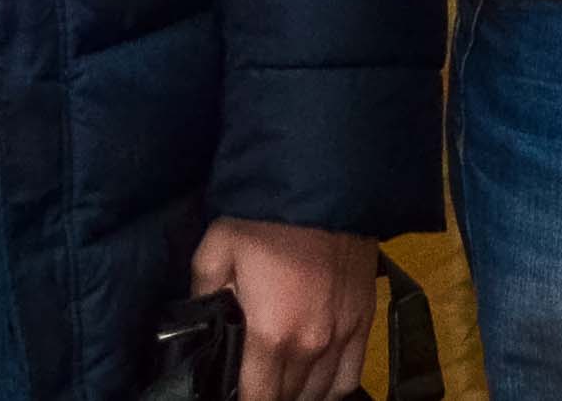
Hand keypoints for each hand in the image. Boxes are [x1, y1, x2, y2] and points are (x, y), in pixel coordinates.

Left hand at [186, 219, 378, 400]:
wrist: (325, 182)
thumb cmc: (265, 216)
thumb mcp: (217, 249)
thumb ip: (204, 294)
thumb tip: (197, 324)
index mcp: (271, 334)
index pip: (256, 399)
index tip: (230, 392)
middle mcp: (311, 347)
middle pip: (287, 399)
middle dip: (265, 395)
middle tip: (249, 380)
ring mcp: (343, 337)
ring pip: (318, 395)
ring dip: (295, 394)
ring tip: (276, 382)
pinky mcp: (364, 322)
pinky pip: (348, 378)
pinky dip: (329, 389)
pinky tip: (313, 383)